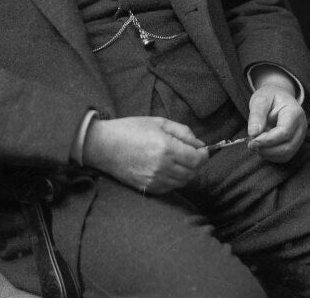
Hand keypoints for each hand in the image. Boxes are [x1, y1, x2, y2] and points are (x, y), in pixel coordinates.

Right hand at [82, 116, 208, 193]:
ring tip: (180, 160)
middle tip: (193, 154)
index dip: (204, 155)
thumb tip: (198, 143)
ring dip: (187, 172)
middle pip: (192, 172)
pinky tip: (169, 169)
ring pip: (182, 182)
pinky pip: (170, 188)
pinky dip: (174, 180)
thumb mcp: (158, 122)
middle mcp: (162, 167)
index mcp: (166, 148)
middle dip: (197, 163)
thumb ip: (182, 131)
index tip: (203, 149)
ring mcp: (155, 180)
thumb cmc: (131, 129)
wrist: (105, 145)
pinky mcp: (148, 188)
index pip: (196, 159)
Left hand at [247, 76, 306, 162]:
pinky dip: (272, 155)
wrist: (279, 96)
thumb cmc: (270, 96)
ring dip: (268, 153)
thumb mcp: (260, 99)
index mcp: (294, 112)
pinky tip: (262, 147)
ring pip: (287, 154)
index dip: (267, 140)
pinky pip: (285, 156)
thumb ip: (256, 115)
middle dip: (267, 149)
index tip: (252, 141)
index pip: (284, 132)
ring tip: (255, 144)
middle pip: (287, 146)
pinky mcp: (295, 143)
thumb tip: (253, 133)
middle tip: (251, 145)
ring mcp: (300, 136)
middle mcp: (301, 126)